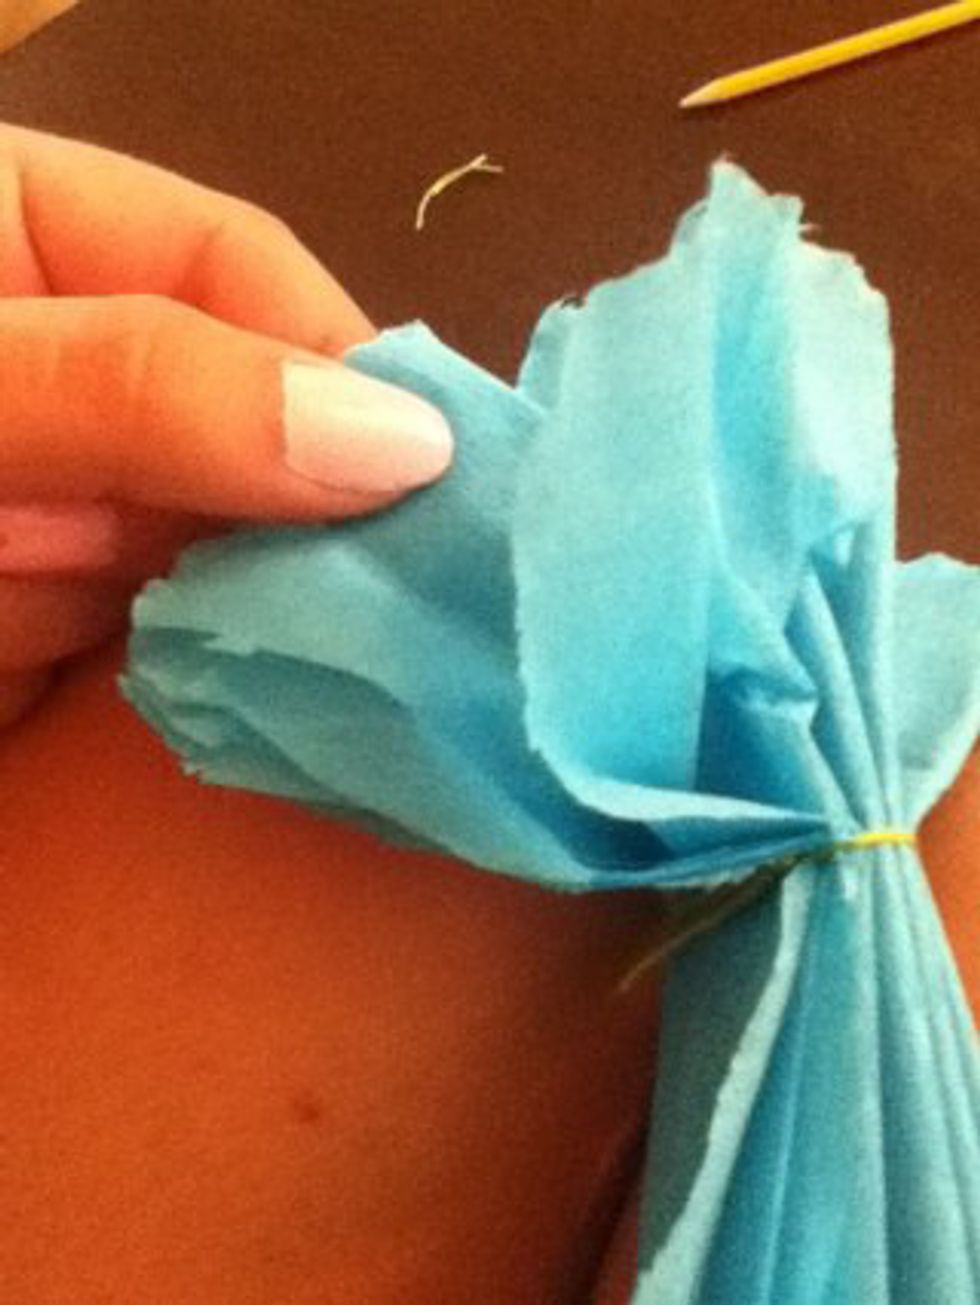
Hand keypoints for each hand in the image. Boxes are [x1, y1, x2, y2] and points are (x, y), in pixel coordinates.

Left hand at [0, 125, 451, 726]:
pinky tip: (320, 708)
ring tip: (417, 663)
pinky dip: (246, 680)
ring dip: (303, 607)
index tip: (446, 467)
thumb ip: (153, 389)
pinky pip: (187, 642)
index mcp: (34, 238)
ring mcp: (76, 507)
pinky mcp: (70, 627)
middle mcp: (80, 373)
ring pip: (233, 541)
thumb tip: (402, 440)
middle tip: (460, 588)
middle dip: (338, 506)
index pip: (235, 268)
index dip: (345, 362)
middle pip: (254, 418)